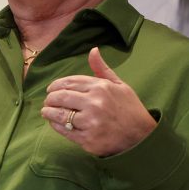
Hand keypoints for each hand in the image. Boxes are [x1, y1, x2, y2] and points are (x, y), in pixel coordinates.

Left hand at [41, 47, 155, 156]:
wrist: (142, 136)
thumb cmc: (129, 108)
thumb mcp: (119, 85)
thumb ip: (102, 69)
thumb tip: (93, 50)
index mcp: (101, 88)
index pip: (69, 82)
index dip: (56, 85)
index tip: (51, 89)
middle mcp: (94, 104)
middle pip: (60, 97)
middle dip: (50, 99)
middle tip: (47, 101)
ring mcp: (90, 122)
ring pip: (59, 115)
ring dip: (48, 112)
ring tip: (46, 111)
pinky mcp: (87, 139)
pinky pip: (64, 130)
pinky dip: (56, 126)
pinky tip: (55, 123)